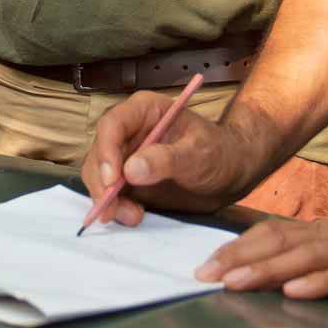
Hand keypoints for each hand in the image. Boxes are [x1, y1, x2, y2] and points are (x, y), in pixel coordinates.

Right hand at [80, 90, 257, 224]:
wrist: (229, 173)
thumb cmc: (218, 153)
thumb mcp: (199, 154)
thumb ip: (167, 159)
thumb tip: (130, 170)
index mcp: (145, 111)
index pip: (113, 124)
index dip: (106, 151)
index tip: (112, 181)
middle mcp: (129, 130)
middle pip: (99, 151)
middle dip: (102, 182)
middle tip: (113, 209)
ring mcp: (126, 154)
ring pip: (99, 174)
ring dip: (107, 198)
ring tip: (133, 216)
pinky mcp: (127, 178)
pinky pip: (109, 191)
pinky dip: (115, 206)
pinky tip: (133, 215)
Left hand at [193, 197, 327, 298]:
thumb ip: (323, 256)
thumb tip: (278, 272)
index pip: (275, 235)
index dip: (238, 248)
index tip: (204, 265)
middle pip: (282, 243)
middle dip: (240, 258)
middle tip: (202, 274)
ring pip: (309, 257)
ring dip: (269, 270)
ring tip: (235, 282)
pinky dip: (323, 283)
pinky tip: (298, 292)